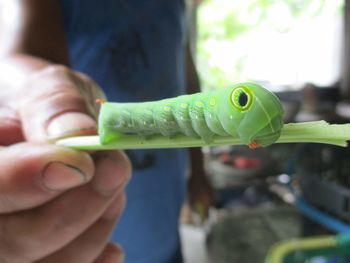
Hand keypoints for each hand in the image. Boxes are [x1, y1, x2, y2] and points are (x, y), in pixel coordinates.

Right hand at [0, 65, 130, 261]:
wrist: (49, 122)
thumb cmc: (48, 105)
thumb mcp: (52, 88)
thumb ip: (57, 106)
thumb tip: (76, 134)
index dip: (26, 180)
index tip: (82, 165)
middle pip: (12, 241)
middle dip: (75, 209)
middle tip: (116, 170)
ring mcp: (9, 237)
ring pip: (39, 260)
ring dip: (91, 228)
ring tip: (114, 187)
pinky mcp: (38, 252)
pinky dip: (92, 261)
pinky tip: (113, 249)